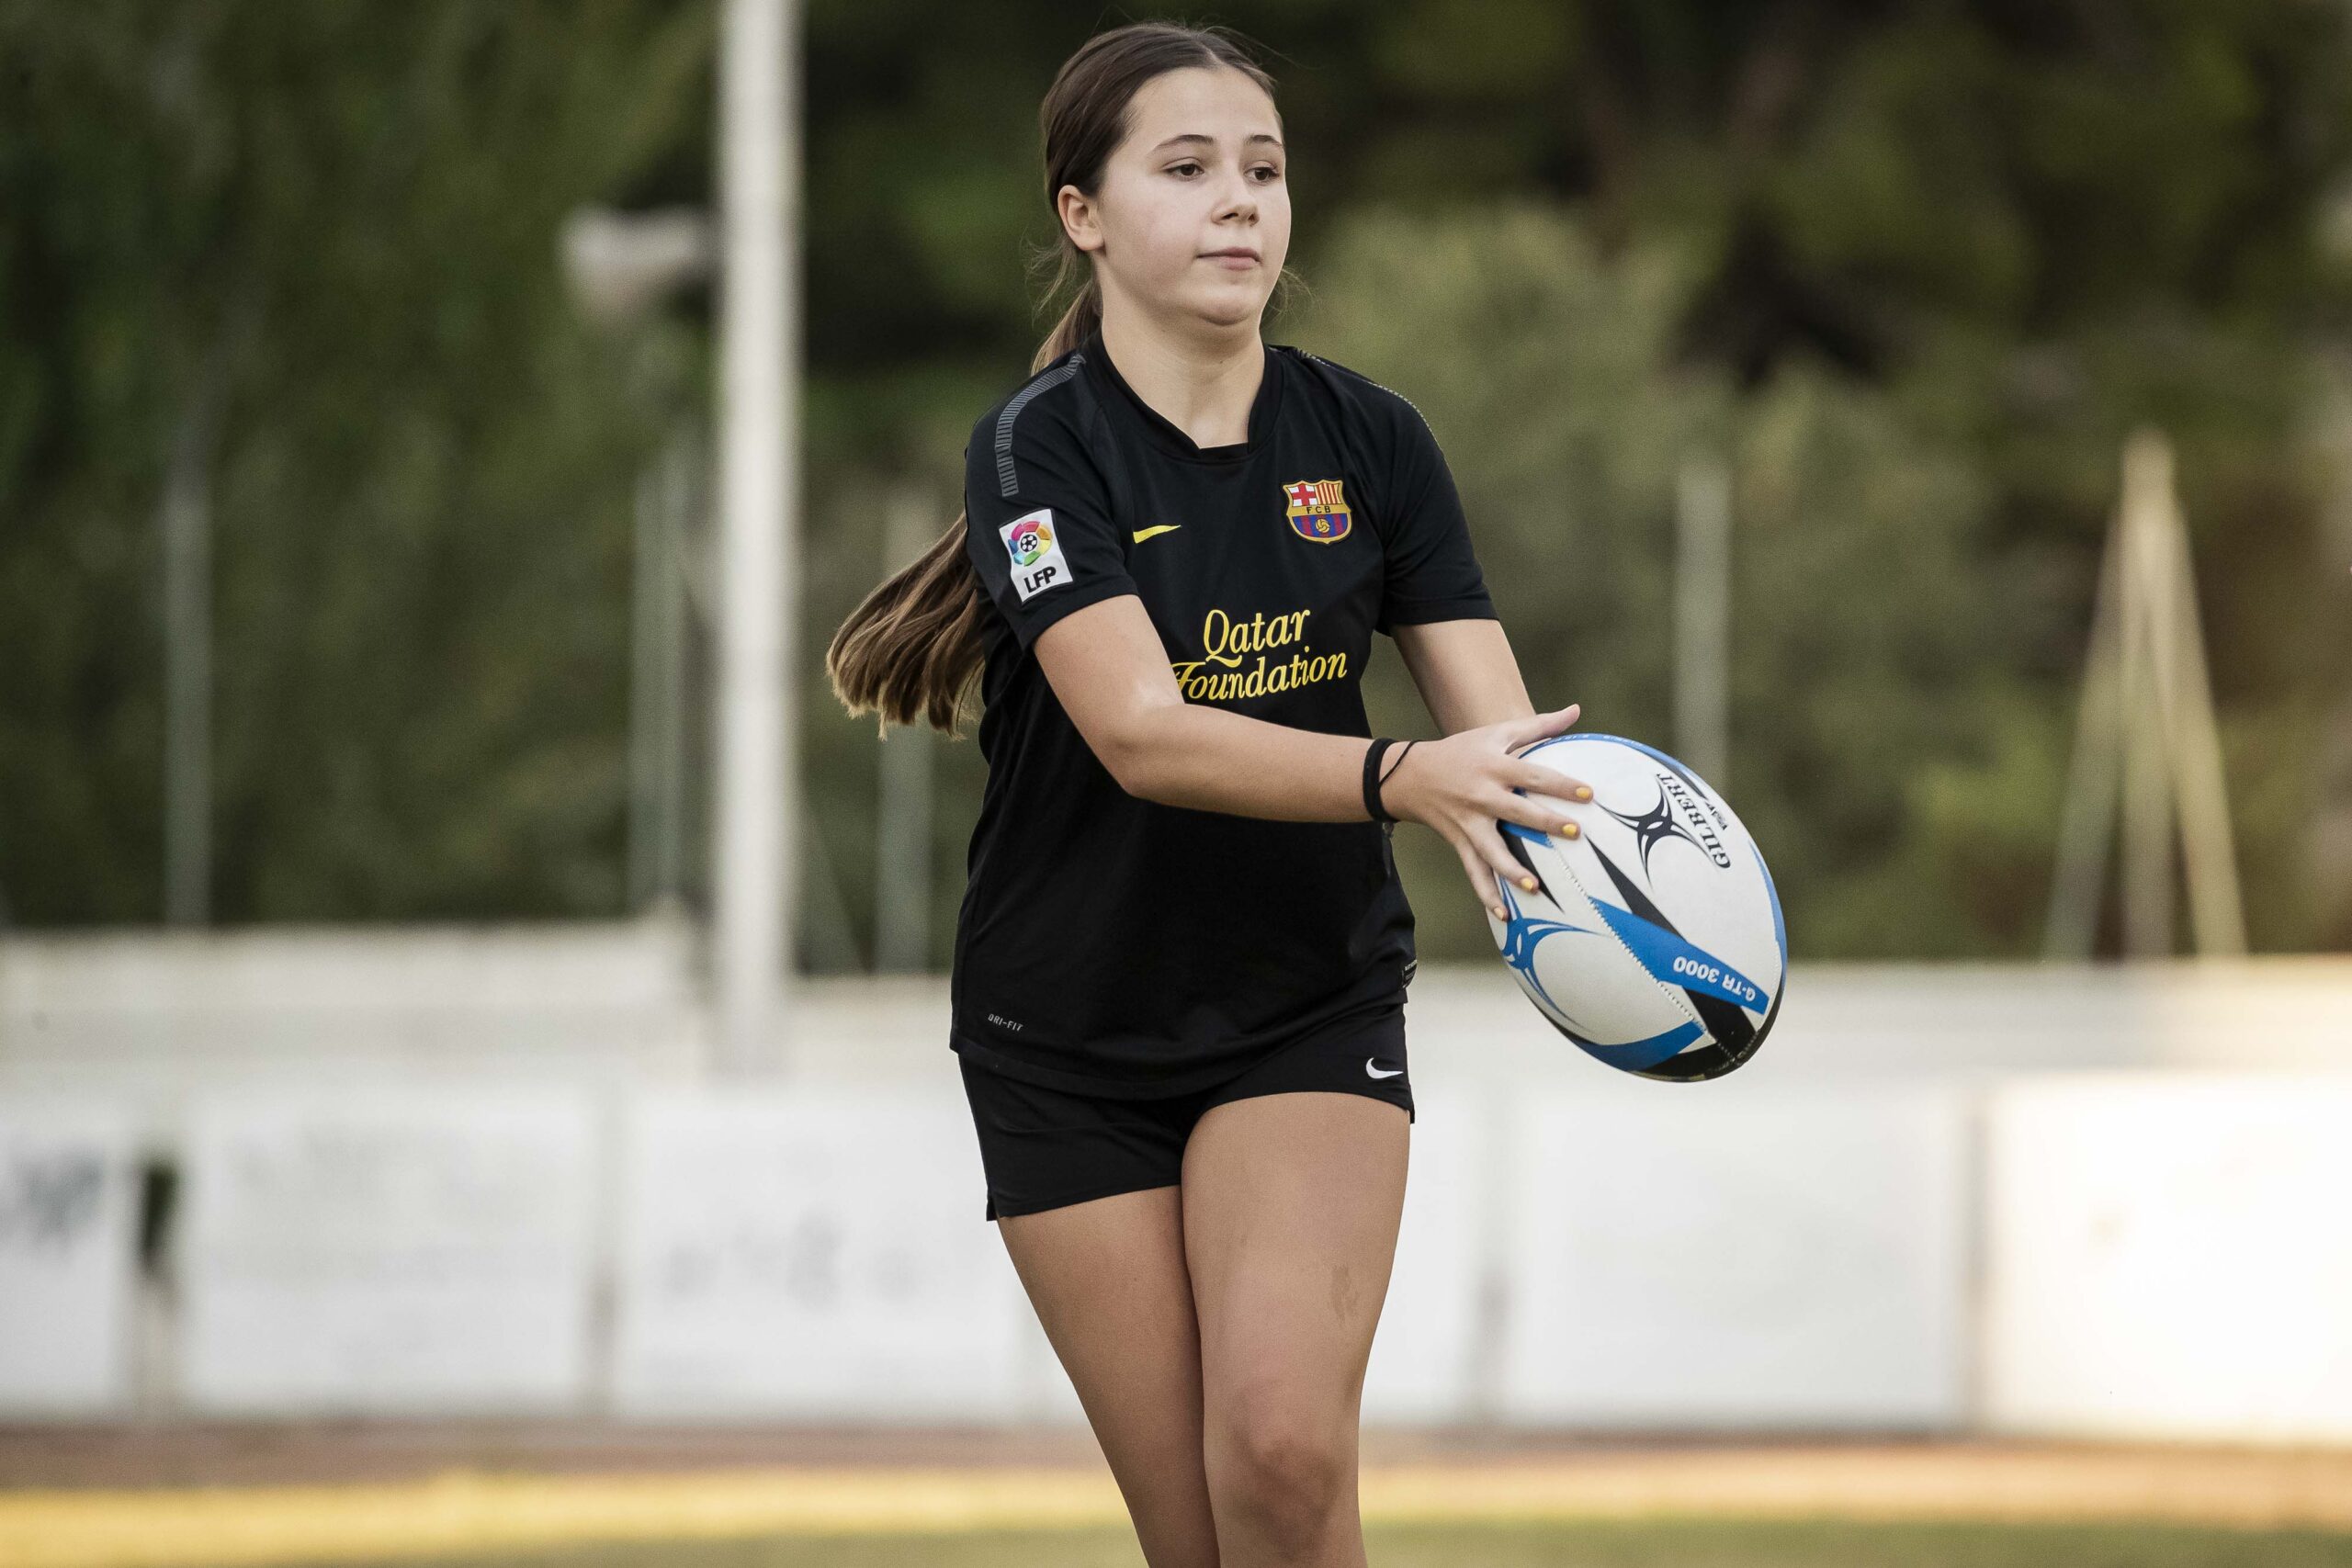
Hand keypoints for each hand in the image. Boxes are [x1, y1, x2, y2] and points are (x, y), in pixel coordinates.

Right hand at [1378, 704, 1590, 921]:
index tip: (1589, 793)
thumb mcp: (1496, 733)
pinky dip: (1487, 894)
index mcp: (1493, 767)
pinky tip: (1504, 915)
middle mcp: (1481, 796)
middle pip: (1516, 812)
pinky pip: (1474, 871)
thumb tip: (1576, 711)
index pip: (1532, 776)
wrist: (1411, 776)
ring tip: (1534, 887)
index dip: (1560, 784)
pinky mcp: (1459, 843)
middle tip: (1574, 832)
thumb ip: (1538, 726)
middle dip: (1544, 823)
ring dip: (1510, 870)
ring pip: (1490, 851)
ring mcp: (1468, 823)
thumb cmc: (1462, 751)